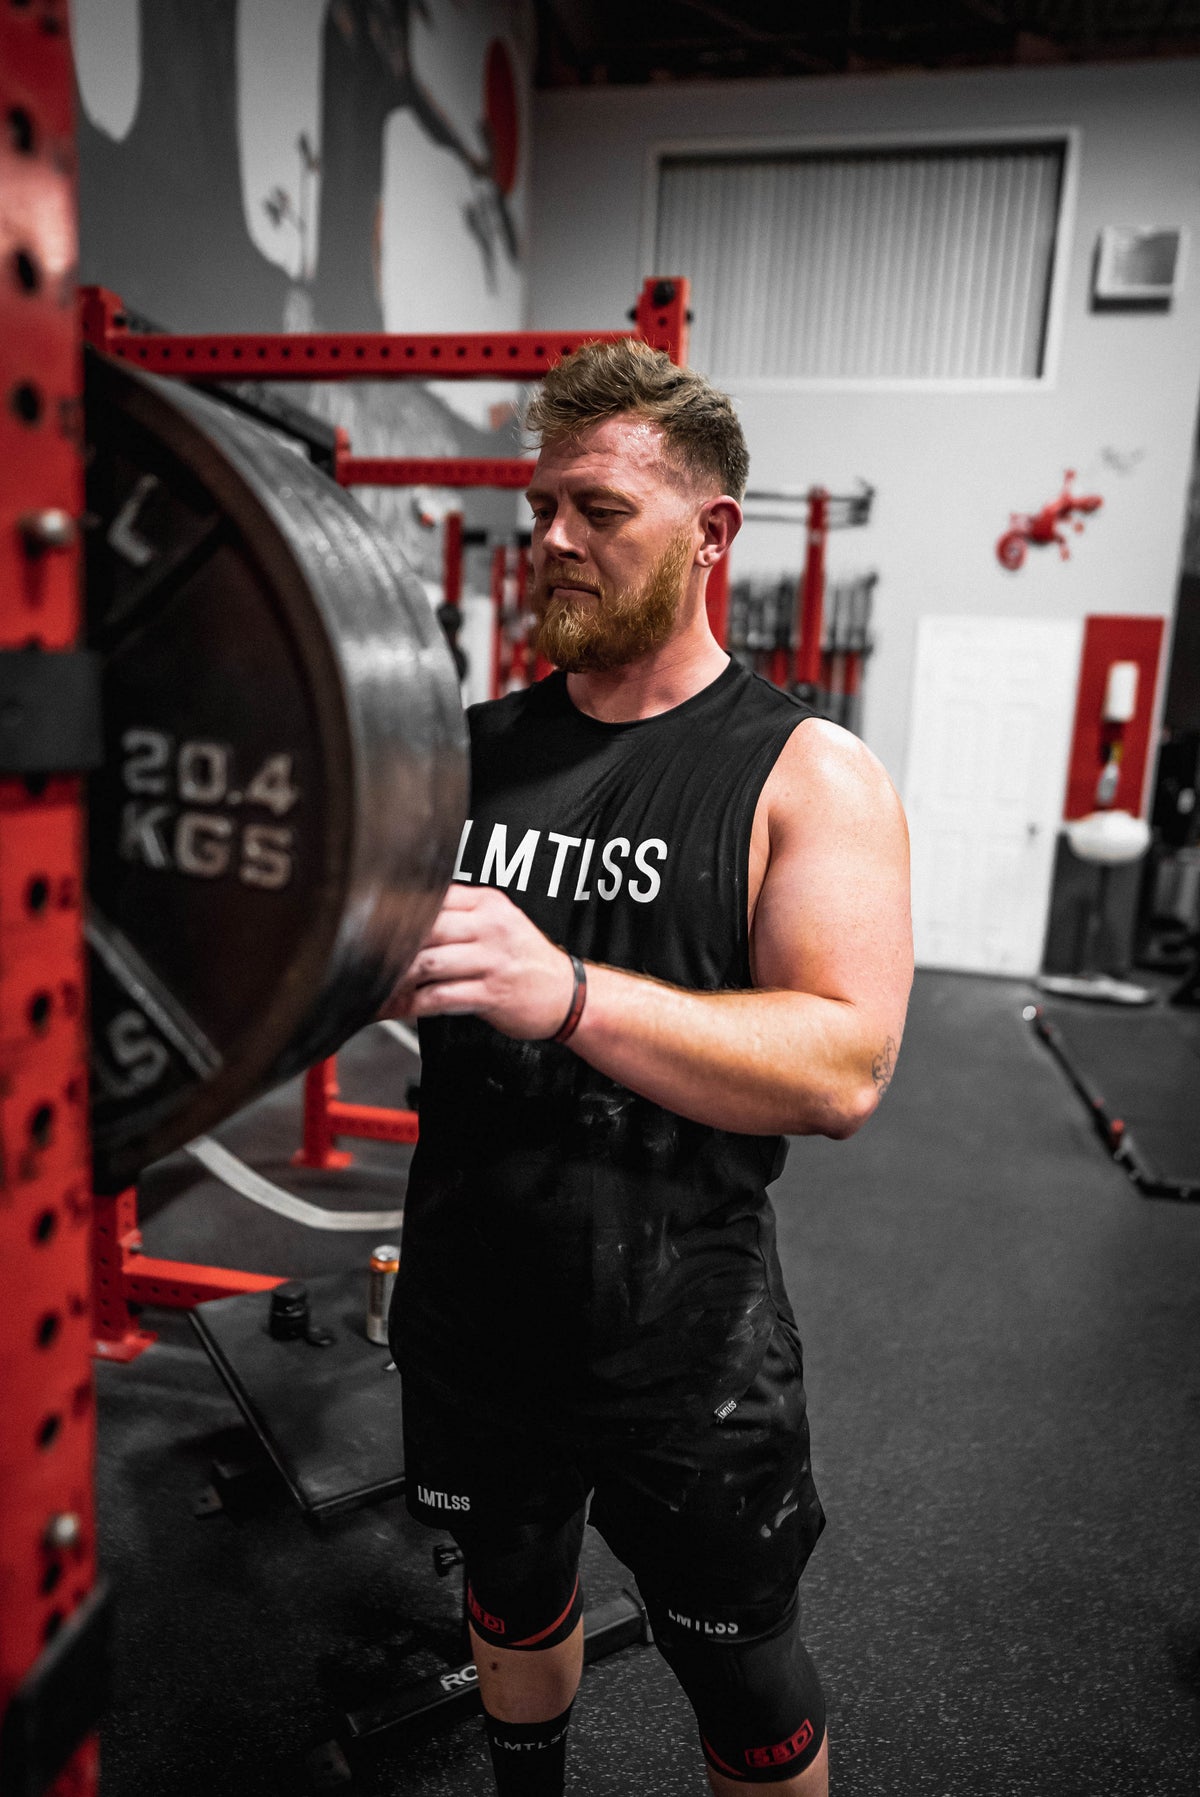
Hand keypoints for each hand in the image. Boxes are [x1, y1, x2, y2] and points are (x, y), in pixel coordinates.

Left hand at [383, 884, 576, 1039]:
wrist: (569, 994)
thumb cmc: (525, 960)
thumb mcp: (499, 922)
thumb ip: (460, 915)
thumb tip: (403, 919)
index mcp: (487, 903)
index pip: (431, 897)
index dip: (394, 911)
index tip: (367, 924)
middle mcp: (490, 926)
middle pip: (424, 927)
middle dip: (388, 944)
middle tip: (360, 955)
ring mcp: (491, 960)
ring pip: (427, 962)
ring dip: (394, 977)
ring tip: (372, 985)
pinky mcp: (491, 993)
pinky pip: (439, 997)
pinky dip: (410, 1005)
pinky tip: (395, 1008)